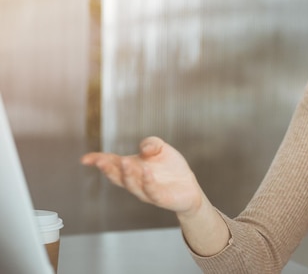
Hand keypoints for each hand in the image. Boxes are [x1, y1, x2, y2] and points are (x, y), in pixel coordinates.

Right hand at [81, 136, 204, 215]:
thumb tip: (143, 147)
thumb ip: (151, 143)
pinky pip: (151, 191)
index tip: (85, 159)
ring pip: (132, 184)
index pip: (112, 163)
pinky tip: (146, 171)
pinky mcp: (160, 198)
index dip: (98, 161)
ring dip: (127, 174)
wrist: (189, 188)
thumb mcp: (161, 149)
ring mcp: (145, 191)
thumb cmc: (171, 168)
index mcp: (131, 168)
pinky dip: (148, 182)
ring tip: (125, 161)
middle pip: (117, 176)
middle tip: (101, 161)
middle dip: (108, 168)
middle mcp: (135, 181)